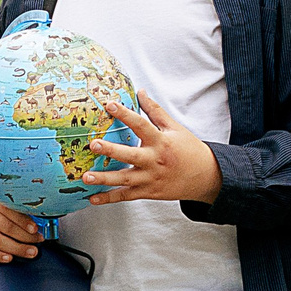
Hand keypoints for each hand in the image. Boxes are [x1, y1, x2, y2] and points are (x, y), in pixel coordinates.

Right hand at [0, 191, 44, 262]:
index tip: (36, 228)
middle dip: (25, 237)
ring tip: (31, 252)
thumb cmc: (8, 203)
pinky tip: (9, 258)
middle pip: (5, 227)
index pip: (8, 210)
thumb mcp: (15, 199)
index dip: (23, 221)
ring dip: (16, 248)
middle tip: (39, 241)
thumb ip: (27, 207)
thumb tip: (45, 220)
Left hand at [84, 95, 222, 204]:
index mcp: (161, 141)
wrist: (206, 177)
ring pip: (125, 180)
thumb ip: (155, 111)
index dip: (126, 114)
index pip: (141, 125)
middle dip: (111, 151)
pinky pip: (126, 196)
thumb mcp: (175, 128)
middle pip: (130, 156)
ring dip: (104, 179)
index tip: (110, 105)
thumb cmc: (189, 149)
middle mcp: (154, 160)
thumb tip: (141, 92)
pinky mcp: (148, 192)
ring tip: (85, 177)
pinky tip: (92, 198)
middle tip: (92, 145)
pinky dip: (109, 198)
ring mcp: (151, 178)